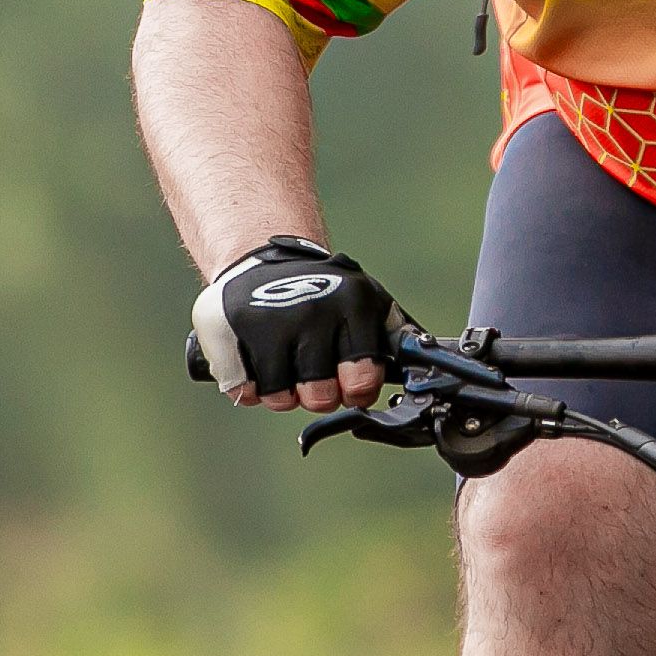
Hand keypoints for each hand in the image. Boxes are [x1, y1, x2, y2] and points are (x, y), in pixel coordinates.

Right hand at [188, 236, 402, 409]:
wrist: (261, 256)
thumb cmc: (321, 291)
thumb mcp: (367, 301)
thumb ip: (397, 335)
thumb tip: (428, 368)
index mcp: (352, 302)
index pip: (363, 378)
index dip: (356, 390)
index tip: (349, 384)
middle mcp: (311, 309)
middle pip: (318, 397)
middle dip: (317, 395)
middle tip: (312, 373)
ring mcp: (267, 320)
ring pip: (279, 399)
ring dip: (281, 392)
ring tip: (283, 362)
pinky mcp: (227, 329)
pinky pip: (243, 391)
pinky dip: (248, 386)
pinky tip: (254, 359)